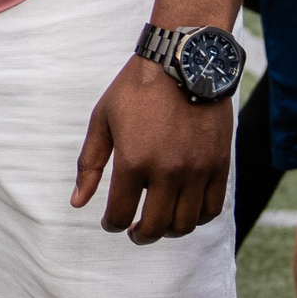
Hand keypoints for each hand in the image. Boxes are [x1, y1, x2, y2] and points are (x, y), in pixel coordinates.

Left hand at [71, 59, 228, 243]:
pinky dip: (197, 219)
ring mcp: (196, 170)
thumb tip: (77, 202)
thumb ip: (89, 163)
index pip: (120, 214)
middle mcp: (166, 171)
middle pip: (154, 227)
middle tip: (134, 231)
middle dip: (140, 235)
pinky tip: (183, 211)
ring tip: (158, 223)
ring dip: (168, 231)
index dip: (111, 224)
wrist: (181, 62)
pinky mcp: (219, 165)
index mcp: (133, 160)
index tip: (110, 222)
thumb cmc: (136, 89)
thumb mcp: (103, 120)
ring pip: (184, 224)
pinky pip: (211, 209)